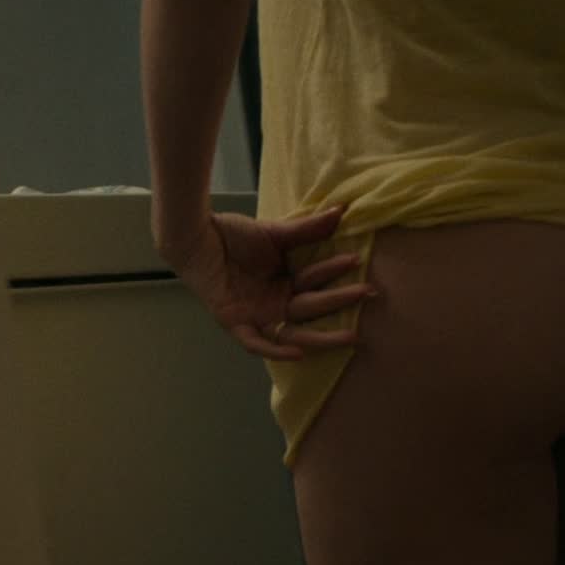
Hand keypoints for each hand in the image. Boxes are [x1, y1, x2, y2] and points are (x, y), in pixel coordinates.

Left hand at [160, 203, 375, 360]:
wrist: (196, 237)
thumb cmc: (232, 235)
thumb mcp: (275, 233)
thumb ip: (308, 229)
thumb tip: (342, 211)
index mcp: (286, 283)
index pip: (316, 281)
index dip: (335, 271)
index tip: (357, 259)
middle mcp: (275, 303)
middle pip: (313, 308)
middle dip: (341, 301)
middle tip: (369, 294)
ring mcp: (256, 316)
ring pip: (293, 332)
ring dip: (322, 337)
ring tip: (349, 336)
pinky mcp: (234, 323)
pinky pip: (257, 343)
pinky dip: (275, 350)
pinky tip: (297, 353)